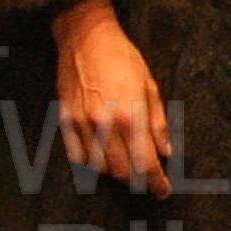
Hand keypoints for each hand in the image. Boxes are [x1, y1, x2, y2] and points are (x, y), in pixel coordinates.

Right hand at [52, 0, 170, 198]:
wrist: (86, 39)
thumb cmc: (123, 58)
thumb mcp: (150, 85)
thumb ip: (157, 122)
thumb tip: (165, 150)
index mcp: (130, 115)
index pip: (145, 161)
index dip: (156, 181)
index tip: (163, 191)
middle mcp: (104, 125)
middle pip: (123, 170)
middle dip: (139, 180)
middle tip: (150, 180)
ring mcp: (81, 125)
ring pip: (100, 167)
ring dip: (118, 173)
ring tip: (130, 168)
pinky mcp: (65, 122)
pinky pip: (78, 156)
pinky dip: (93, 164)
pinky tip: (105, 159)